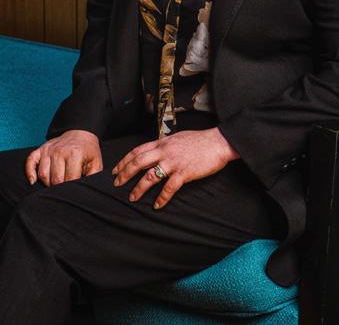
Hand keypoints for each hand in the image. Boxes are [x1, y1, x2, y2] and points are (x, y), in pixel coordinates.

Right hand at [25, 130, 102, 185]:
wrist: (80, 134)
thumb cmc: (88, 151)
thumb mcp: (96, 162)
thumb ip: (93, 176)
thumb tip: (87, 189)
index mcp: (74, 154)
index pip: (69, 179)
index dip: (71, 188)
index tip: (73, 190)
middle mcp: (59, 152)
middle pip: (55, 180)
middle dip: (59, 187)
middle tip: (65, 188)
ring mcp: (48, 150)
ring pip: (43, 175)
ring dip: (48, 183)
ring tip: (56, 183)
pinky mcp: (40, 150)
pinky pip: (30, 162)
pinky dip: (29, 173)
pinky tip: (33, 181)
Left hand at [112, 128, 239, 208]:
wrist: (218, 142)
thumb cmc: (200, 140)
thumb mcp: (178, 137)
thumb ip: (165, 144)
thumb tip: (155, 150)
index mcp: (163, 142)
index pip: (138, 150)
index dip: (124, 160)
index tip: (116, 169)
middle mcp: (165, 152)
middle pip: (138, 163)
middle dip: (125, 174)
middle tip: (117, 184)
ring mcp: (174, 162)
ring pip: (150, 176)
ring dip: (139, 188)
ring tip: (133, 197)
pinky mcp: (184, 173)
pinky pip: (169, 188)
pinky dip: (161, 198)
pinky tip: (157, 205)